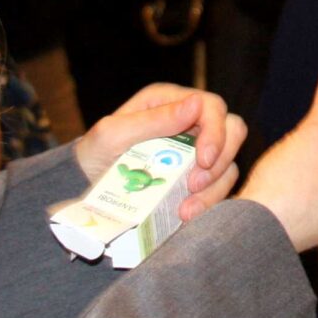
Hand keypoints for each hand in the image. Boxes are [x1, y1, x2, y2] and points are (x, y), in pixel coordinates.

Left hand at [78, 85, 244, 222]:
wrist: (84, 190)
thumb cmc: (92, 154)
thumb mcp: (113, 134)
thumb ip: (154, 119)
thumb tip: (196, 104)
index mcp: (169, 102)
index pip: (212, 107)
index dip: (215, 132)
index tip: (203, 160)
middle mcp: (188, 123)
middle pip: (233, 130)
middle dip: (221, 159)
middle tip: (194, 184)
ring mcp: (195, 152)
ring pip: (230, 163)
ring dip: (214, 188)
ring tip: (185, 210)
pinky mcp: (198, 180)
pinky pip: (220, 188)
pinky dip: (208, 204)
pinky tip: (185, 215)